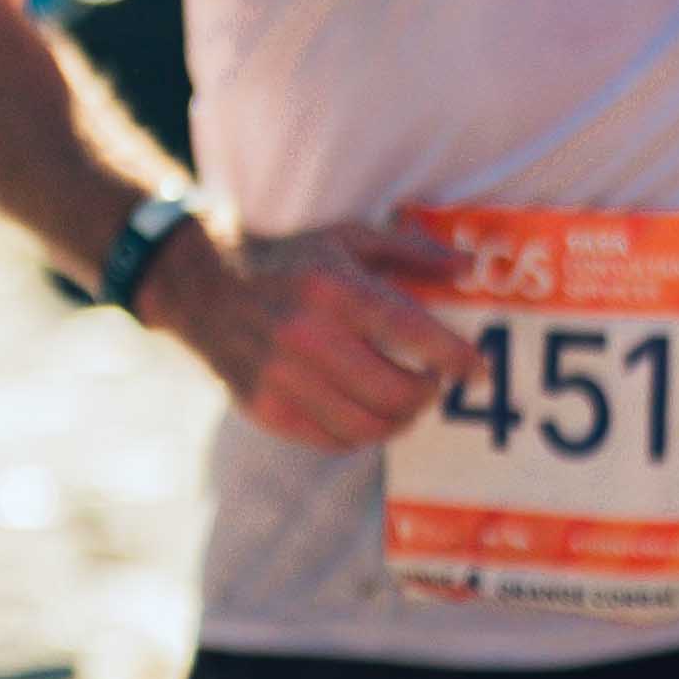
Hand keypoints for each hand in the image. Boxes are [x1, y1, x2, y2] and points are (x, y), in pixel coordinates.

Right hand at [141, 215, 483, 449]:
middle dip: (429, 394)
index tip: (477, 369)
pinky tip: (366, 412)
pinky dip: (361, 433)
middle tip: (435, 383)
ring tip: (405, 402)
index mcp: (332, 288)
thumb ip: (411, 251)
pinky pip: (331, 440)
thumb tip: (470, 268)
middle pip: (396, 392)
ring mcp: (280, 377)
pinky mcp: (263, 406)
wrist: (201, 286)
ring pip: (368, 426)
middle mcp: (305, 335)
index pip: (413, 334)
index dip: (456, 358)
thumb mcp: (346, 239)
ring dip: (400, 420)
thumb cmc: (287, 259)